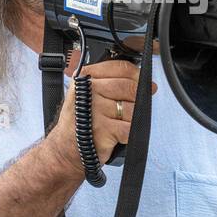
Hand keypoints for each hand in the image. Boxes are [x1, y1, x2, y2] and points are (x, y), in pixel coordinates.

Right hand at [45, 59, 157, 173]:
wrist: (65, 149)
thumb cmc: (81, 122)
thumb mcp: (90, 95)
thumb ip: (115, 84)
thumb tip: (150, 85)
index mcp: (86, 78)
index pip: (121, 67)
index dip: (136, 75)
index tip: (142, 83)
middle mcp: (89, 91)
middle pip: (129, 87)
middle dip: (136, 99)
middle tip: (129, 110)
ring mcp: (95, 109)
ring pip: (132, 108)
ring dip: (131, 119)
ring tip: (117, 124)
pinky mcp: (103, 129)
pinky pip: (130, 128)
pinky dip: (127, 134)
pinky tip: (116, 135)